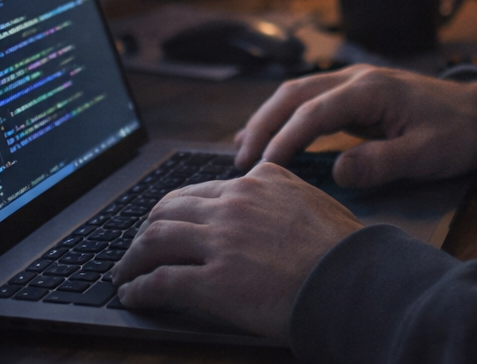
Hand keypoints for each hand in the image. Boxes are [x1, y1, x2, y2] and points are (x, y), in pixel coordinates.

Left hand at [110, 163, 360, 338]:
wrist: (350, 279)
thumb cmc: (343, 250)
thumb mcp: (313, 202)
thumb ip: (282, 198)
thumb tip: (270, 211)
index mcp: (260, 180)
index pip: (202, 189)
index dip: (179, 209)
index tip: (170, 222)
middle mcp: (234, 203)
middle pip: (169, 208)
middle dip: (147, 228)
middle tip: (139, 246)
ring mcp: (220, 240)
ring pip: (155, 239)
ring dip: (133, 257)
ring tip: (125, 272)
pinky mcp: (211, 280)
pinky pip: (159, 281)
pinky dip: (139, 288)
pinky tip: (132, 295)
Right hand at [233, 65, 476, 187]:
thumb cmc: (457, 134)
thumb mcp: (428, 155)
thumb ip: (383, 163)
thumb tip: (337, 172)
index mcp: (372, 90)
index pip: (314, 112)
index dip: (285, 139)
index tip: (263, 169)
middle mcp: (356, 78)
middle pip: (295, 95)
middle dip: (263, 126)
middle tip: (240, 163)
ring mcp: (354, 82)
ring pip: (297, 93)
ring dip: (267, 119)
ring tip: (242, 152)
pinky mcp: (354, 93)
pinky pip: (309, 100)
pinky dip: (283, 116)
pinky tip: (264, 136)